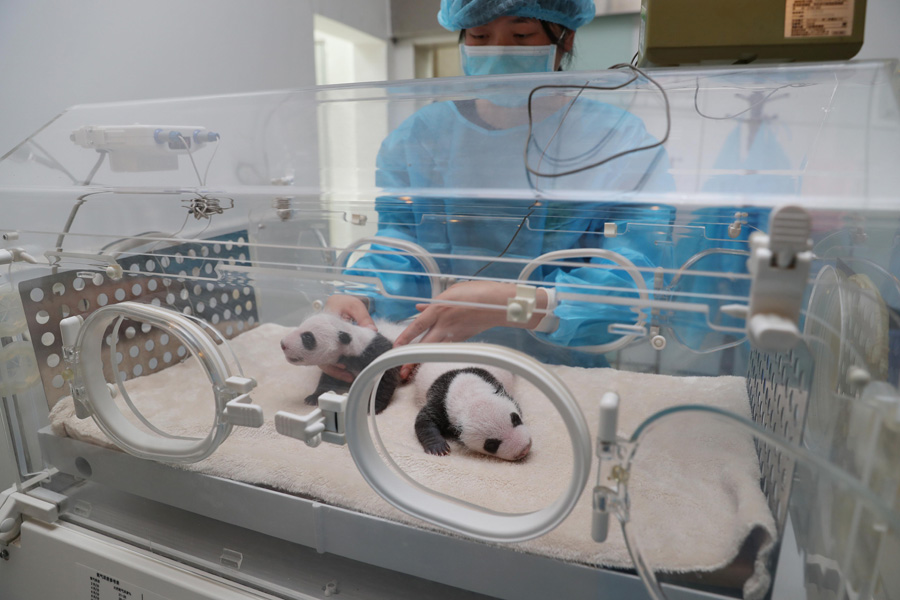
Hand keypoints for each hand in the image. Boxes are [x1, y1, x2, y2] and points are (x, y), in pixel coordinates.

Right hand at [319, 295, 376, 382]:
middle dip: (334, 368)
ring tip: (350, 377)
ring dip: (336, 370)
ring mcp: (321, 343)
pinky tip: (349, 373)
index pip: (322, 339)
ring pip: (324, 361)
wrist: (338, 304)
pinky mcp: (327, 348)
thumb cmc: (344, 304)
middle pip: (320, 355)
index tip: (342, 362)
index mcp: (323, 321)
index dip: (330, 353)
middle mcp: (318, 334)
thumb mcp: (355, 306)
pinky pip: (329, 361)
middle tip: (349, 375)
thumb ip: (363, 317)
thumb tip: (372, 331)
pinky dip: (338, 368)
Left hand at [393, 281, 547, 379]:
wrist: (499, 304)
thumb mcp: (451, 292)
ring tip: (411, 372)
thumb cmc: (476, 293)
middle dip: (411, 360)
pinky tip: (430, 358)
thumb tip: (419, 308)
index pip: (416, 326)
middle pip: (424, 345)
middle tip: (401, 372)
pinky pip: (446, 347)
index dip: (405, 338)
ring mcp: (454, 333)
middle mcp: (444, 323)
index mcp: (439, 309)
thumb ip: (433, 303)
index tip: (395, 348)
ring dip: (423, 361)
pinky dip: (437, 353)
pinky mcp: (463, 339)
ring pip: (434, 350)